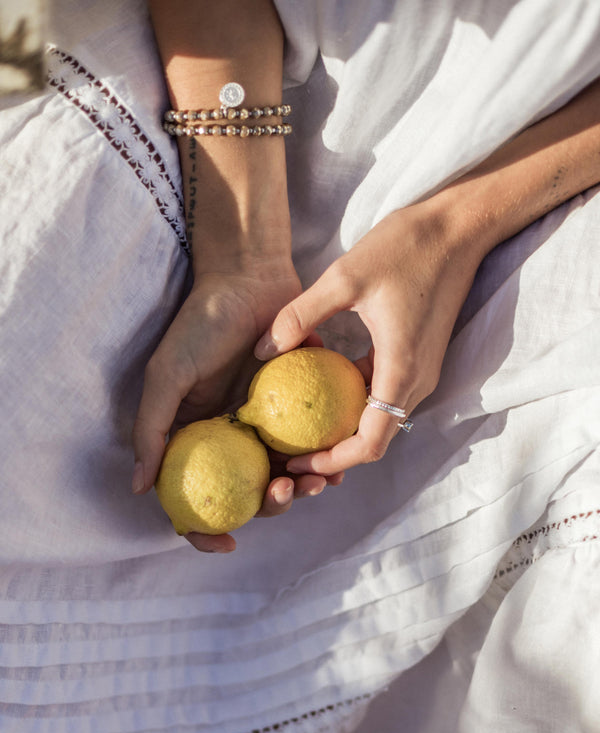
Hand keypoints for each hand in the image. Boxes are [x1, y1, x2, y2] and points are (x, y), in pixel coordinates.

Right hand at [131, 264, 342, 552]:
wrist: (250, 278)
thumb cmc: (202, 323)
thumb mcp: (168, 373)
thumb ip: (152, 426)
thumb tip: (140, 486)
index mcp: (195, 437)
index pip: (193, 497)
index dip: (205, 530)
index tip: (228, 545)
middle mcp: (230, 438)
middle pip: (247, 493)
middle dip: (269, 507)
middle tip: (283, 493)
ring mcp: (265, 425)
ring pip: (284, 475)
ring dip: (302, 489)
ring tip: (319, 482)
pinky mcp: (298, 407)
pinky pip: (311, 445)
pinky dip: (324, 460)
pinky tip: (338, 465)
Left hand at [254, 199, 486, 475]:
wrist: (459, 226)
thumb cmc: (407, 246)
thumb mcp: (344, 277)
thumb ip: (301, 315)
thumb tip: (263, 350)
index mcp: (401, 370)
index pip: (369, 443)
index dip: (332, 461)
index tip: (296, 463)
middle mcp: (417, 381)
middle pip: (374, 439)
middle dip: (332, 454)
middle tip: (289, 454)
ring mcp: (421, 371)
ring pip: (380, 420)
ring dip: (343, 429)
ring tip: (300, 428)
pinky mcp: (419, 358)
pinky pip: (384, 394)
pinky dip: (355, 401)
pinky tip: (322, 387)